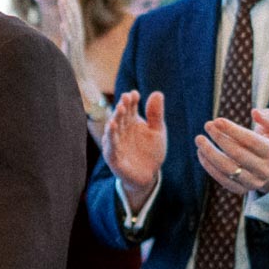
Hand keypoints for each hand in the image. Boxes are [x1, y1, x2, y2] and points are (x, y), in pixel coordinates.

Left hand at [57, 0, 88, 74]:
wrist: (82, 83)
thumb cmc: (74, 65)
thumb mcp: (70, 46)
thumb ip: (68, 35)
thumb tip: (63, 24)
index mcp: (77, 33)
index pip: (75, 12)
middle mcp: (77, 37)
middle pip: (74, 15)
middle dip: (69, 0)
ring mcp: (75, 45)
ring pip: (72, 25)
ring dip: (67, 12)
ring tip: (61, 0)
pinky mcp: (72, 54)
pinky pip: (70, 42)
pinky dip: (67, 33)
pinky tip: (63, 24)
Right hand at [102, 90, 166, 209]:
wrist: (148, 175)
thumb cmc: (150, 151)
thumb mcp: (157, 131)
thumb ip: (156, 114)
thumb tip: (157, 93)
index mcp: (130, 122)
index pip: (130, 108)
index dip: (131, 101)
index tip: (135, 94)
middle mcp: (120, 130)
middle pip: (120, 117)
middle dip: (122, 107)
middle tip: (126, 98)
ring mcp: (115, 143)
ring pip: (113, 130)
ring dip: (115, 119)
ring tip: (120, 110)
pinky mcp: (113, 157)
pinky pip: (111, 147)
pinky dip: (111, 137)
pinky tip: (112, 127)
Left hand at [195, 108, 268, 197]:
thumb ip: (268, 117)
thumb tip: (255, 112)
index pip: (251, 141)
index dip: (232, 130)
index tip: (217, 120)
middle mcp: (265, 170)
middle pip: (237, 154)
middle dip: (220, 138)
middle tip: (207, 125)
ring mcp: (253, 182)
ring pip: (228, 169)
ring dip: (210, 153)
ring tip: (199, 139)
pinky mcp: (241, 190)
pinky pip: (222, 180)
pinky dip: (209, 166)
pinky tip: (201, 153)